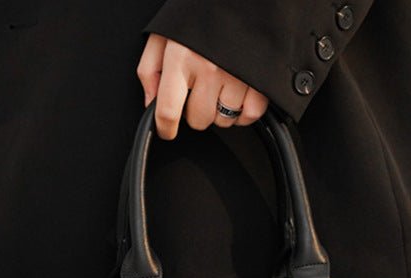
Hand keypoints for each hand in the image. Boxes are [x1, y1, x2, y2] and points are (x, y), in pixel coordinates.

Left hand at [137, 34, 269, 139]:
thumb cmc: (201, 13)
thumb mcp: (165, 33)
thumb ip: (150, 69)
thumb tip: (150, 102)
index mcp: (181, 57)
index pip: (168, 110)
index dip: (166, 127)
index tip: (168, 131)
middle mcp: (208, 68)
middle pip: (198, 120)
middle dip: (196, 111)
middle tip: (200, 90)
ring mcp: (236, 76)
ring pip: (223, 120)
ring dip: (220, 110)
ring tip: (221, 86)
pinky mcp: (259, 82)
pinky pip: (249, 115)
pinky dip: (244, 112)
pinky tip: (239, 94)